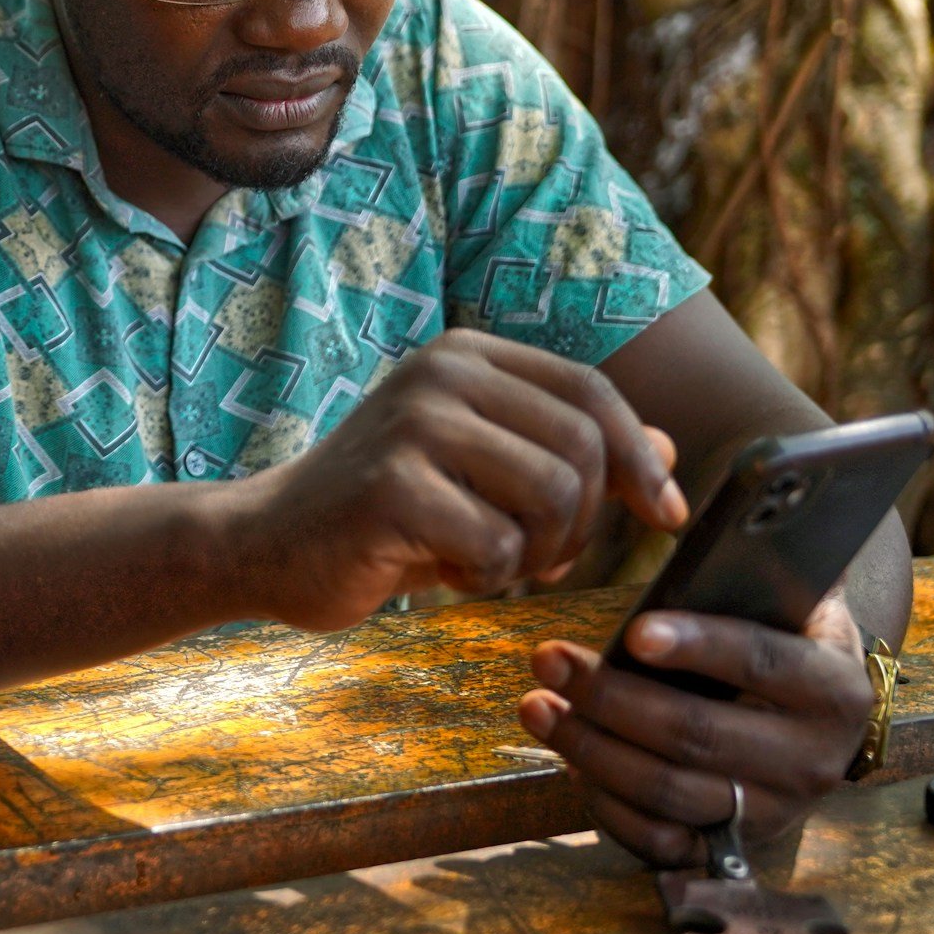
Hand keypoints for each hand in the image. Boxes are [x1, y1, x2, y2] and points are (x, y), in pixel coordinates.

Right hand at [236, 329, 688, 629]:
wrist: (264, 541)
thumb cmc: (385, 511)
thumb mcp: (482, 470)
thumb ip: (567, 453)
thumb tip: (670, 451)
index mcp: (464, 356)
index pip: (591, 391)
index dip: (642, 458)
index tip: (667, 516)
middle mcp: (440, 374)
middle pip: (583, 450)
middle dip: (582, 525)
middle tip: (534, 556)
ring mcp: (412, 426)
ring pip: (554, 498)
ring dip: (536, 554)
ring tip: (485, 560)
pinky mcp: (391, 488)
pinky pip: (497, 546)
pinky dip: (485, 578)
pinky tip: (440, 571)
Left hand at [517, 593, 873, 865]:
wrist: (813, 715)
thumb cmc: (777, 634)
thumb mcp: (780, 598)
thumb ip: (738, 571)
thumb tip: (664, 516)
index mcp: (835, 688)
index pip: (762, 662)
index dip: (698, 646)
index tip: (634, 632)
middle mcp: (814, 761)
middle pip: (697, 734)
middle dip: (610, 697)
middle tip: (546, 658)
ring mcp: (773, 812)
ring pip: (669, 791)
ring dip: (590, 748)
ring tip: (537, 705)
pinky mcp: (732, 845)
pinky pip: (660, 840)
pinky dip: (606, 804)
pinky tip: (569, 760)